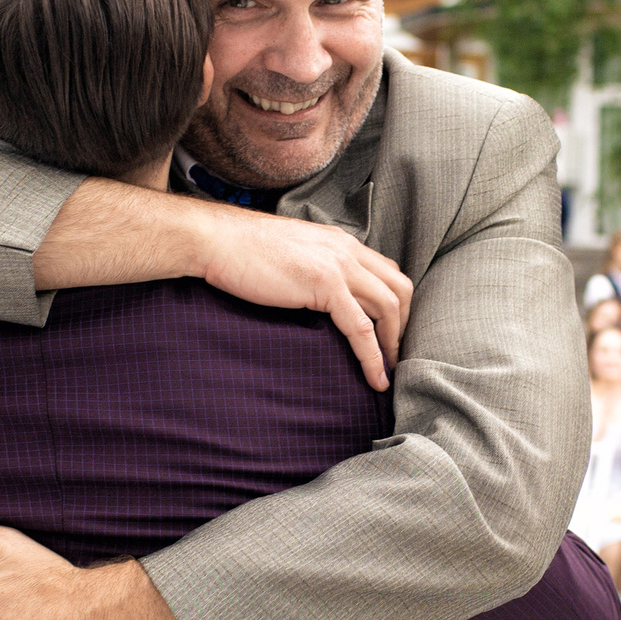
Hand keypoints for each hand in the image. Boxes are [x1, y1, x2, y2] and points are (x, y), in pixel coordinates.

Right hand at [187, 202, 412, 389]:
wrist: (217, 240)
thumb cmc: (242, 251)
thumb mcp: (291, 254)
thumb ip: (313, 269)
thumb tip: (317, 298)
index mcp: (340, 242)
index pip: (387, 271)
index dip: (396, 305)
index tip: (389, 333)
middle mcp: (347, 249)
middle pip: (399, 287)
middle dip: (403, 324)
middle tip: (393, 353)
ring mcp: (339, 265)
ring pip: (388, 307)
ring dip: (392, 343)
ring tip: (387, 371)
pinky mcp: (325, 284)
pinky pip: (361, 327)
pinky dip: (373, 357)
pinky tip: (375, 378)